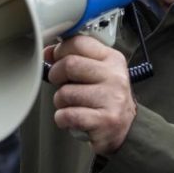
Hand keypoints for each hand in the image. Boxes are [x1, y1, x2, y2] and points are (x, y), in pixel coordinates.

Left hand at [45, 35, 135, 155]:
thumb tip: (48, 52)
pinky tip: (73, 119)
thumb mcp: (98, 72)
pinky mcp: (104, 121)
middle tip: (61, 84)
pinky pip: (67, 115)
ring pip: (65, 92)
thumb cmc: (107, 99)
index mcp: (112, 59)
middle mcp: (115, 76)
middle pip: (69, 64)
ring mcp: (111, 99)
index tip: (56, 59)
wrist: (125, 129)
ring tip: (72, 105)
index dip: (60, 51)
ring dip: (60, 102)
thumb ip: (76, 58)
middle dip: (56, 76)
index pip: (78, 42)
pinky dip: (63, 119)